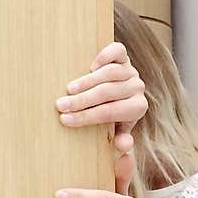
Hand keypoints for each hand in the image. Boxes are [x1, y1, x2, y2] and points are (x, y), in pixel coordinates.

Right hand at [56, 41, 147, 158]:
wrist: (123, 92)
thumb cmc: (115, 114)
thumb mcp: (118, 130)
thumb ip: (121, 139)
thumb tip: (124, 145)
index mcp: (137, 108)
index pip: (109, 112)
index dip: (86, 117)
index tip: (65, 119)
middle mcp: (137, 88)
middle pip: (107, 93)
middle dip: (81, 100)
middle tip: (60, 105)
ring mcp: (131, 70)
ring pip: (109, 73)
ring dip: (86, 81)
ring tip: (68, 89)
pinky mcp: (124, 57)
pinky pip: (117, 52)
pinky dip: (104, 56)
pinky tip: (91, 66)